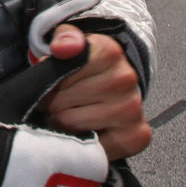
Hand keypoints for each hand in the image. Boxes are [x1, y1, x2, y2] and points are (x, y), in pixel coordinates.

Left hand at [39, 26, 151, 160]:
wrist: (115, 82)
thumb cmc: (86, 65)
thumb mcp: (70, 40)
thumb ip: (63, 37)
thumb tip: (62, 47)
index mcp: (109, 52)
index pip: (57, 76)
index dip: (48, 83)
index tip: (53, 83)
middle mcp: (126, 79)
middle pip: (61, 105)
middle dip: (52, 106)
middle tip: (58, 103)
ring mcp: (133, 109)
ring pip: (72, 126)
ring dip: (63, 125)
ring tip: (70, 115)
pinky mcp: (137, 136)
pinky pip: (93, 149)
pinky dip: (82, 144)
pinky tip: (85, 131)